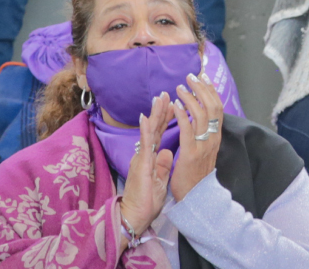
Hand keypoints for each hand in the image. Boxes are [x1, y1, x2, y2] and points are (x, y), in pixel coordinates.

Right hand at [118, 92, 175, 238]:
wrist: (135, 215)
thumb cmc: (146, 201)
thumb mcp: (159, 179)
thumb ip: (163, 164)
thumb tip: (168, 152)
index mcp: (151, 158)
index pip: (160, 134)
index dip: (166, 119)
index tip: (172, 104)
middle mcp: (145, 155)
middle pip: (155, 129)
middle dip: (161, 110)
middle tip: (166, 93)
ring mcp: (141, 158)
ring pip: (149, 132)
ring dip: (154, 114)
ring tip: (159, 98)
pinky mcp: (141, 165)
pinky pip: (145, 145)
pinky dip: (146, 130)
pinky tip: (147, 117)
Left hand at [168, 73, 223, 201]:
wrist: (194, 199)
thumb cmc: (194, 177)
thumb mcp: (203, 152)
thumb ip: (202, 136)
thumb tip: (198, 121)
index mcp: (216, 138)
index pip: (218, 108)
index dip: (211, 91)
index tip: (203, 78)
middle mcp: (213, 139)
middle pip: (213, 106)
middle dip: (202, 88)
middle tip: (191, 76)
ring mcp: (203, 146)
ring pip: (201, 114)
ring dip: (190, 97)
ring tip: (180, 87)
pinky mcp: (191, 153)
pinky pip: (187, 129)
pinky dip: (182, 114)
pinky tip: (175, 105)